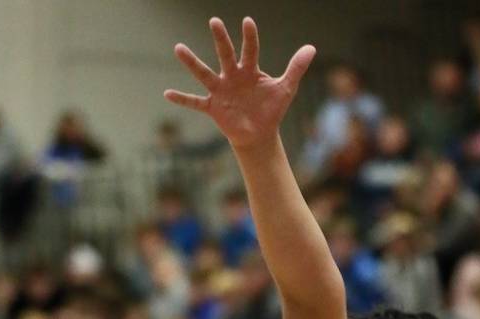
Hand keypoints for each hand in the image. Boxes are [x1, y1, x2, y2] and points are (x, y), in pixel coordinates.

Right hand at [165, 16, 315, 150]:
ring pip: (205, 74)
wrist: (259, 134)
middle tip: (215, 21)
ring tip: (178, 48)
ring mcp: (221, 91)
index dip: (250, 37)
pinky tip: (167, 94)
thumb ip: (296, 68)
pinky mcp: (213, 107)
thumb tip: (311, 47)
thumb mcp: (286, 89)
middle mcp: (232, 76)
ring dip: (192, 63)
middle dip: (221, 40)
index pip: (250, 50)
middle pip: (226, 55)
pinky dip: (183, 99)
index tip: (247, 22)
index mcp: (250, 70)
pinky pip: (195, 102)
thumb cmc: (271, 109)